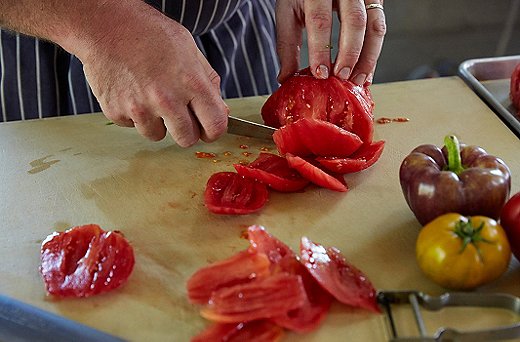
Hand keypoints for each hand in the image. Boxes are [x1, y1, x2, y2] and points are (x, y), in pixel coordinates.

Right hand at [79, 5, 228, 146]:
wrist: (105, 24)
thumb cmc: (148, 32)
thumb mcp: (189, 49)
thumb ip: (208, 82)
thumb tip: (221, 111)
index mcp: (191, 82)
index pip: (215, 126)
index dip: (213, 130)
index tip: (208, 128)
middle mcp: (166, 99)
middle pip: (187, 140)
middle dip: (186, 130)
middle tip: (179, 114)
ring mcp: (139, 108)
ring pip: (158, 135)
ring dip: (157, 122)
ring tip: (150, 96)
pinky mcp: (116, 112)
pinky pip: (132, 126)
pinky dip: (134, 115)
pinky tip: (132, 91)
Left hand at [276, 0, 385, 85]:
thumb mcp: (289, 11)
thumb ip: (287, 44)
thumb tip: (286, 78)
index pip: (320, 20)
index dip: (321, 50)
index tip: (320, 74)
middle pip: (354, 22)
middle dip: (349, 54)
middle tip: (341, 78)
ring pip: (375, 26)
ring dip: (368, 58)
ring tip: (357, 81)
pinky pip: (380, 27)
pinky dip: (374, 54)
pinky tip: (365, 72)